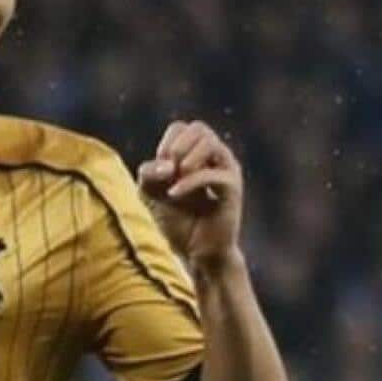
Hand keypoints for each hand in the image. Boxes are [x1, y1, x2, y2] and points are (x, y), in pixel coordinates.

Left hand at [136, 120, 243, 266]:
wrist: (195, 252)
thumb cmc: (176, 221)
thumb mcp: (150, 194)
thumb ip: (149, 174)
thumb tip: (167, 165)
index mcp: (197, 155)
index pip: (182, 127)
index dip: (166, 143)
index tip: (159, 170)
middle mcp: (216, 158)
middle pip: (199, 128)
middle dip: (177, 146)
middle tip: (167, 172)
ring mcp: (227, 172)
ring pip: (211, 143)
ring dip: (187, 158)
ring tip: (175, 179)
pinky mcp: (233, 190)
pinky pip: (214, 174)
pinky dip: (190, 182)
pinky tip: (174, 194)